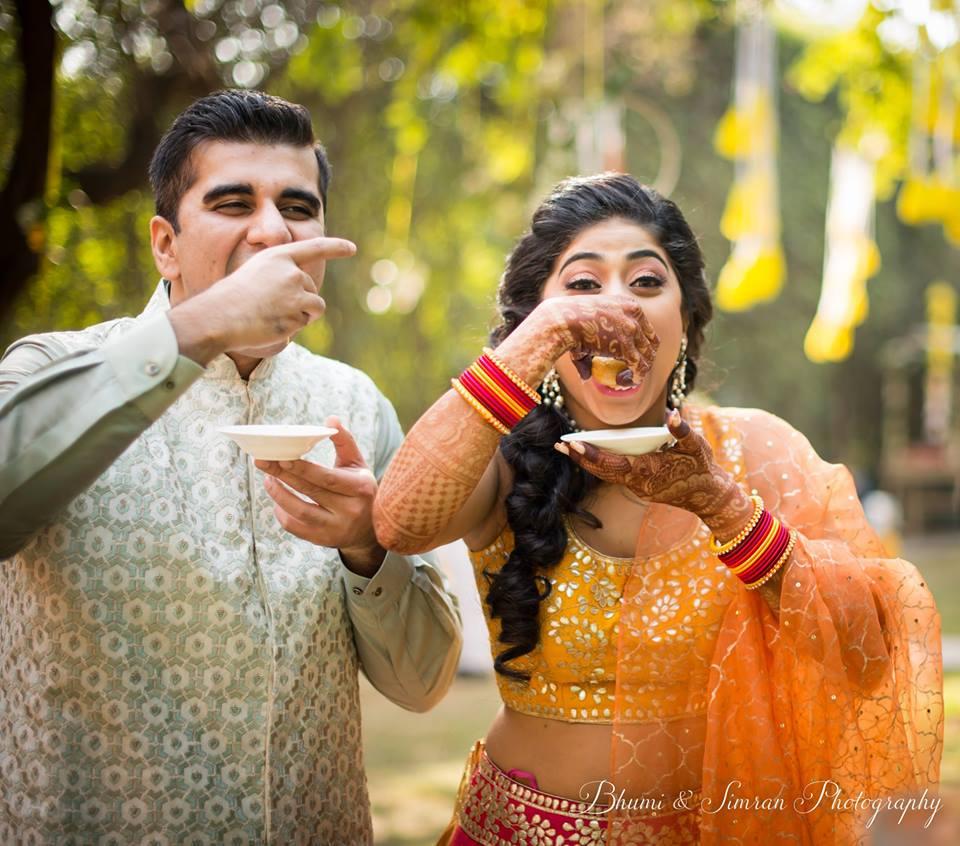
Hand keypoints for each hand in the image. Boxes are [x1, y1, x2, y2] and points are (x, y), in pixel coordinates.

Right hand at [170, 236, 355, 363]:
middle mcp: (291, 272)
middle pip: (312, 287)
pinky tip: (273, 324)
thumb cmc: (231, 299)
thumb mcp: (254, 275)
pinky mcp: (298, 314)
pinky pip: (305, 322)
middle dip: (300, 300)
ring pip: (316, 305)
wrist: (219, 317)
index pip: (314, 248)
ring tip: (276, 315)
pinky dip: (294, 326)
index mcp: (278, 257)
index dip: (335, 248)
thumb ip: (279, 277)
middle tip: (270, 307)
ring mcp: (296, 293)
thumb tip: (302, 291)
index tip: (352, 248)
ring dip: (304, 314)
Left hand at [254, 415, 385, 576]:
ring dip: (279, 495)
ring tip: (268, 480)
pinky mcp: (325, 540)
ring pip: (300, 512)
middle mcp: (350, 510)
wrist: (371, 529)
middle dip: (284, 475)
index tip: (282, 457)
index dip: (303, 469)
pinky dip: (282, 513)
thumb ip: (345, 441)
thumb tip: (331, 419)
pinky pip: (296, 528)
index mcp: (361, 488)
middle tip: (263, 461)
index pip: (327, 478)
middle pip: (310, 492)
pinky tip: (277, 501)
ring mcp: (337, 528)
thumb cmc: (361, 489)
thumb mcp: (358, 465)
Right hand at [529, 294, 659, 385]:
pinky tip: (626, 381)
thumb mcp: (588, 326)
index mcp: (628, 304)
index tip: (635, 357)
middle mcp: (634, 313)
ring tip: (627, 379)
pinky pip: (638, 366)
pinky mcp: (626, 345)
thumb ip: (593, 346)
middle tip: (633, 371)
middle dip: (645, 359)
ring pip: (648, 356)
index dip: (643, 345)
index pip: (646, 327)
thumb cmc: (567, 322)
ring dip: (640, 370)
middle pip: (652, 342)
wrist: (560, 320)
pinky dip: (635, 377)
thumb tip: (587, 374)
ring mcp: (632, 328)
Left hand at [555, 409, 753, 539]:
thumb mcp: (697, 446)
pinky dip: (598, 464)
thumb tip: (672, 414)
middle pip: (602, 470)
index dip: (592, 455)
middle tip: (559, 444)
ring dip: (585, 461)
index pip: (613, 464)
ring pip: (605, 474)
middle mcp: (638, 483)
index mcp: (648, 471)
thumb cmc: (702, 467)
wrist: (708, 495)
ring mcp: (637, 487)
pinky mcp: (638, 486)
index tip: (574, 444)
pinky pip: (613, 474)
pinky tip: (587, 453)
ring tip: (565, 447)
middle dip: (580, 457)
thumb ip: (682, 430)